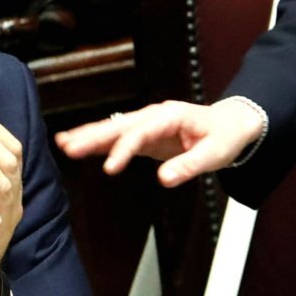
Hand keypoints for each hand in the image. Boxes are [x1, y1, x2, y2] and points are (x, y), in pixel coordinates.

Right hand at [55, 99, 263, 186]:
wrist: (233, 124)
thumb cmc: (225, 136)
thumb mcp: (215, 153)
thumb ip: (189, 165)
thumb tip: (164, 179)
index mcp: (171, 116)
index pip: (141, 132)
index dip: (124, 149)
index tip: (109, 168)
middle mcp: (156, 116)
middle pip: (120, 125)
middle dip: (94, 135)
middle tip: (68, 146)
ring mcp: (149, 124)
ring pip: (115, 127)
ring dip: (90, 135)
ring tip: (63, 143)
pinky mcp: (146, 135)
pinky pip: (119, 137)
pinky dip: (98, 141)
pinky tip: (77, 145)